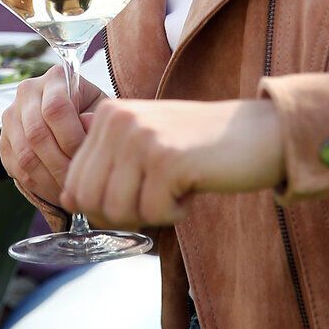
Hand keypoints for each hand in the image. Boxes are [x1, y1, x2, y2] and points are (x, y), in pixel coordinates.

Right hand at [0, 66, 104, 207]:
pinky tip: (56, 192)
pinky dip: (38, 186)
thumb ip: (96, 120)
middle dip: (61, 164)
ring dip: (49, 179)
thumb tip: (87, 129)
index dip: (72, 137)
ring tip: (70, 191)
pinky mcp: (3, 142)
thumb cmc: (91, 113)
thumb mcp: (100, 110)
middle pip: (37, 134)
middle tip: (80, 182)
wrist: (73, 117)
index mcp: (54, 77)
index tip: (88, 157)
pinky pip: (16, 169)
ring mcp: (11, 117)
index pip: (55, 109)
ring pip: (25, 155)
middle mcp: (27, 92)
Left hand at [61, 98, 285, 228]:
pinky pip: (154, 214)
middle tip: (158, 197)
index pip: (75, 184)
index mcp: (108, 113)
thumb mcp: (143, 144)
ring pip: (119, 212)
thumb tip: (67, 198)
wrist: (260, 133)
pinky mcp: (167, 159)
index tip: (138, 195)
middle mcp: (119, 119)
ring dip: (152, 214)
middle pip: (91, 203)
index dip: (103, 207)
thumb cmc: (200, 146)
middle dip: (125, 214)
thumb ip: (106, 164)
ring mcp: (142, 137)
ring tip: (176, 187)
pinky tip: (193, 187)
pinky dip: (176, 213)